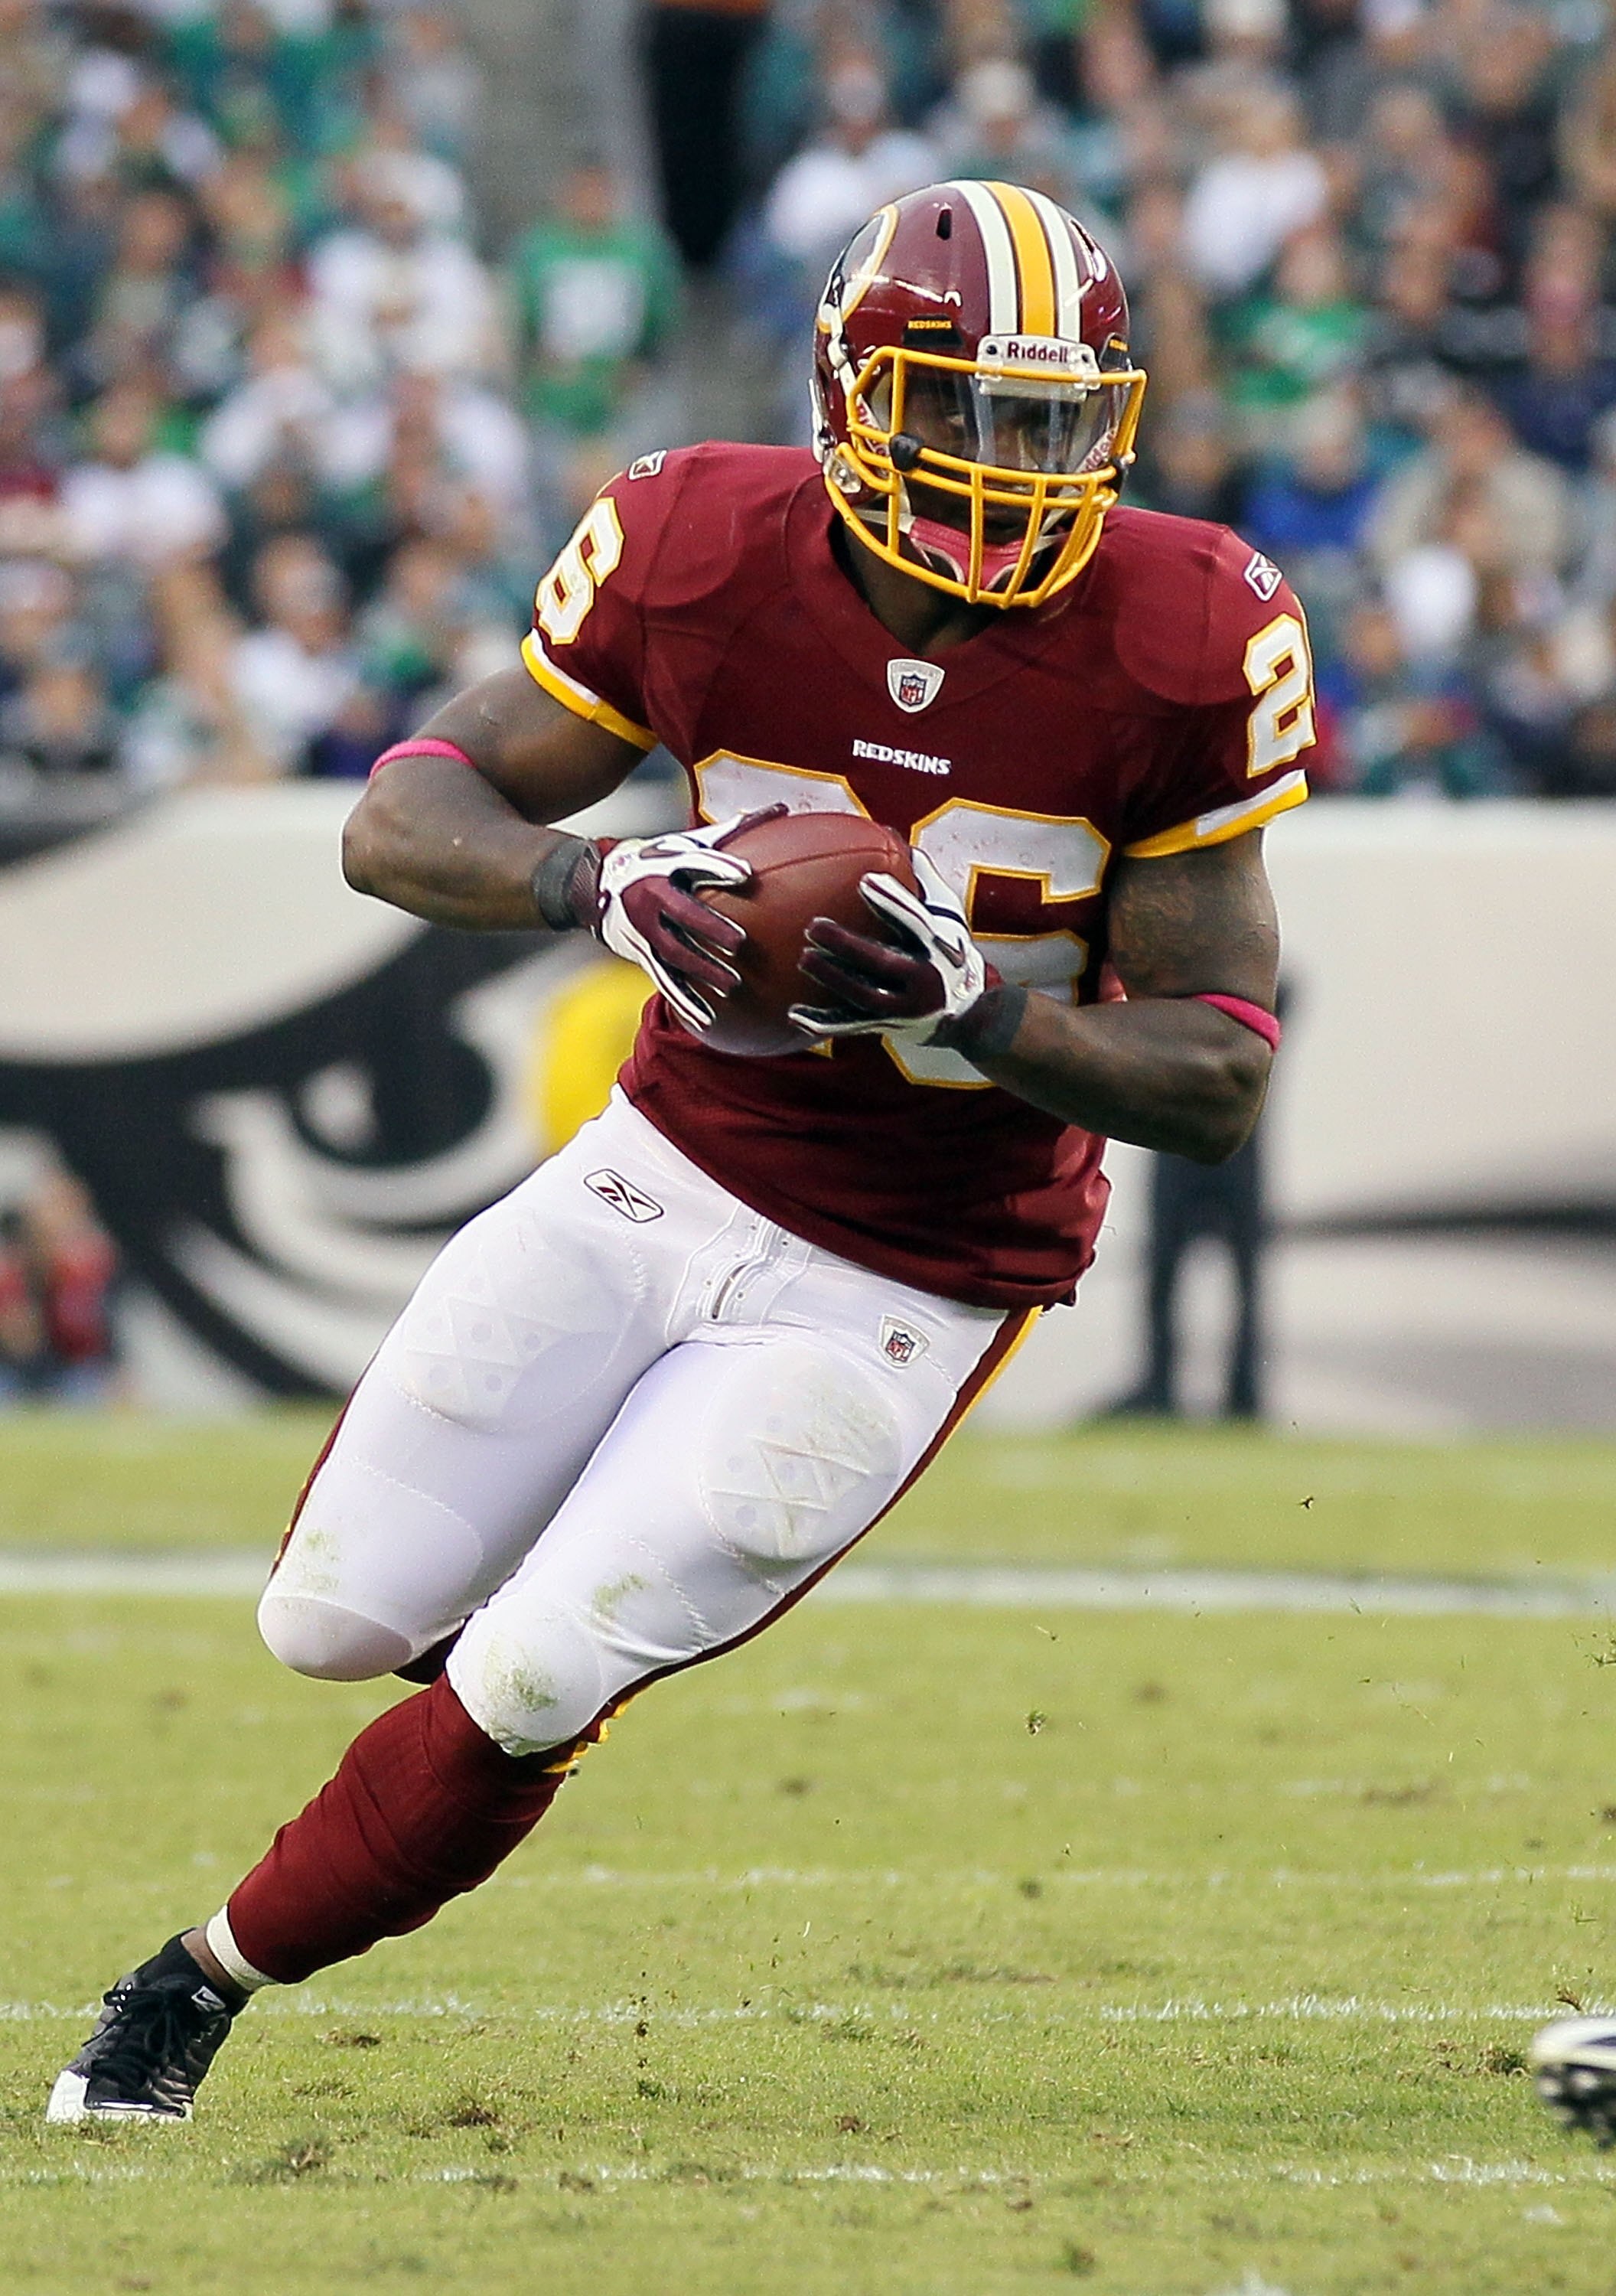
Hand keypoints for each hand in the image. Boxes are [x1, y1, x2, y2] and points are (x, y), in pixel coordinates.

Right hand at [593, 807, 784, 1033]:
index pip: (695, 864)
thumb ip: (734, 831)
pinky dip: (686, 1000)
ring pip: (675, 953)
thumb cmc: (659, 859)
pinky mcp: (645, 956)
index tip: (746, 874)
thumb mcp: (689, 842)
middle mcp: (653, 899)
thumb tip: (783, 808)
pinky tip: (707, 1018)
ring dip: (702, 970)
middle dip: (709, 927)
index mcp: (666, 867)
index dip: (719, 867)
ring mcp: (646, 931)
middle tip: (739, 941)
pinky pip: (666, 981)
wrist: (602, 885)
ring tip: (733, 983)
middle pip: (683, 914)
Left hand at [790, 850, 989, 1045]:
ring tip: (804, 959)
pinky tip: (793, 1014)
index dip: (891, 902)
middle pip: (882, 961)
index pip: (913, 921)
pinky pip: (851, 1026)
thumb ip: (925, 880)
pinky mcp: (887, 1027)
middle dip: (848, 946)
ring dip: (833, 978)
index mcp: (936, 944)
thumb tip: (900, 839)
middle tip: (813, 927)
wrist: (968, 1013)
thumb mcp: (948, 916)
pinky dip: (823, 1021)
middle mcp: (923, 977)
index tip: (865, 880)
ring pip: (864, 995)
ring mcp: (905, 1007)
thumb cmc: (950, 951)